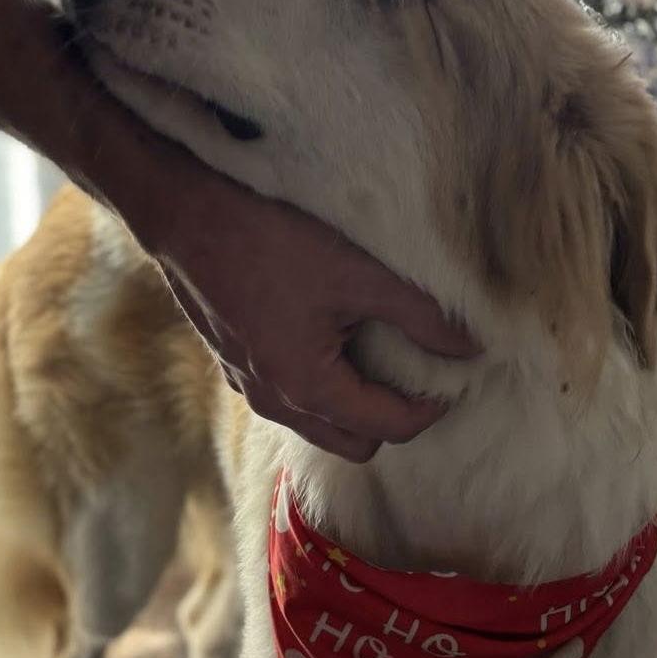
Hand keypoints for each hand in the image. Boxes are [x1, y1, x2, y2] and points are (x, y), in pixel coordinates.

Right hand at [152, 158, 477, 461]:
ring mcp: (249, 387)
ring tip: (380, 357)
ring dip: (354, 405)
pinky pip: (290, 398)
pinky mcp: (234, 364)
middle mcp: (276, 402)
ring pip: (319, 425)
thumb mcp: (358, 274)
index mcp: (309, 389)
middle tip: (419, 374)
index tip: (453, 377)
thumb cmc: (269, 242)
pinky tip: (333, 339)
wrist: (186, 214)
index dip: (431, 408)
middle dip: (392, 418)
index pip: (390, 428)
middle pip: (355, 443)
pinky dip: (321, 387)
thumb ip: (421, 316)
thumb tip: (470, 347)